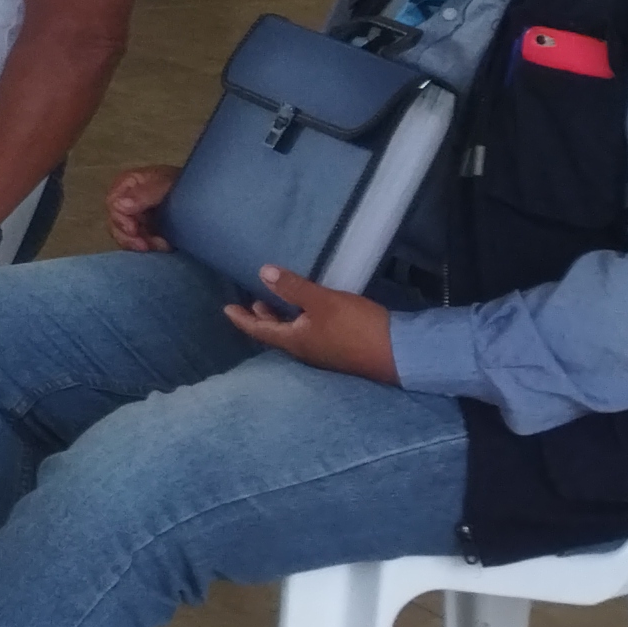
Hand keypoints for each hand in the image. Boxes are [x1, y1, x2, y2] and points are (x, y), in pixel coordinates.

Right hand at [106, 164, 178, 252]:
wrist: (203, 195)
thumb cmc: (182, 183)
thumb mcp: (165, 184)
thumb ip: (143, 194)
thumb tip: (119, 206)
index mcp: (127, 184)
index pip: (113, 204)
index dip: (120, 219)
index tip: (133, 230)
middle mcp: (126, 200)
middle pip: (115, 223)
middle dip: (130, 237)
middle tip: (146, 246)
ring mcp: (135, 216)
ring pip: (124, 235)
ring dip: (140, 244)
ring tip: (161, 245)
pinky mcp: (144, 229)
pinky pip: (137, 241)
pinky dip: (148, 246)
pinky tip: (164, 246)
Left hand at [226, 267, 397, 381]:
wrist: (401, 354)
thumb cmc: (356, 326)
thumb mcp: (322, 301)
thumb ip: (292, 288)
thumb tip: (262, 273)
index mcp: (294, 341)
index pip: (259, 330)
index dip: (242, 318)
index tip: (226, 309)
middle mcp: (305, 351)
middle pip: (276, 334)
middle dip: (263, 318)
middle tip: (253, 303)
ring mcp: (324, 353)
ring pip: (295, 335)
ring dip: (283, 319)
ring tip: (277, 303)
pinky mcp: (341, 350)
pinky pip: (312, 335)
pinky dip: (302, 322)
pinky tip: (311, 312)